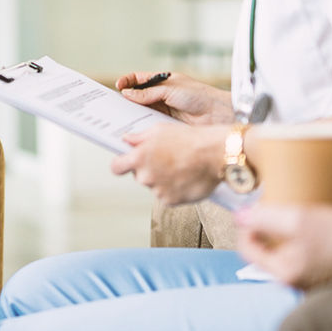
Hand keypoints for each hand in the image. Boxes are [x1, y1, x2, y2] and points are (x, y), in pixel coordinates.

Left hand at [110, 123, 224, 203]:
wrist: (214, 154)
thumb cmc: (190, 139)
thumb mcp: (160, 130)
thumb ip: (139, 137)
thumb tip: (127, 139)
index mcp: (138, 158)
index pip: (116, 167)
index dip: (121, 164)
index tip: (125, 163)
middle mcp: (145, 177)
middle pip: (139, 176)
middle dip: (148, 169)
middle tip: (165, 159)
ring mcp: (158, 191)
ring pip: (155, 186)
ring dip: (163, 179)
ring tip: (180, 167)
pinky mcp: (171, 201)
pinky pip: (168, 196)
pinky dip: (174, 189)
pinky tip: (185, 177)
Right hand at [115, 72, 234, 124]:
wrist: (218, 115)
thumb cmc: (199, 96)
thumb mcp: (170, 90)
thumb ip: (148, 93)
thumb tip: (127, 93)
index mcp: (163, 81)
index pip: (139, 79)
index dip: (128, 81)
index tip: (118, 86)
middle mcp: (162, 95)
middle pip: (138, 96)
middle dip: (126, 99)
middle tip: (114, 104)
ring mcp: (164, 110)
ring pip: (142, 110)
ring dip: (132, 113)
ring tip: (120, 117)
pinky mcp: (167, 124)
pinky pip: (150, 123)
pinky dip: (141, 125)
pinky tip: (134, 128)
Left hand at [237, 204, 331, 293]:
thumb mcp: (300, 219)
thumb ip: (265, 218)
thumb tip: (239, 216)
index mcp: (283, 270)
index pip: (246, 247)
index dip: (245, 223)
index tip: (256, 203)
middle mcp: (294, 280)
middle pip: (265, 248)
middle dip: (267, 224)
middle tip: (277, 202)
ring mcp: (311, 278)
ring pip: (285, 249)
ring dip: (286, 229)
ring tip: (298, 207)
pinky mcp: (327, 272)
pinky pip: (305, 252)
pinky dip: (305, 236)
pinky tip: (317, 220)